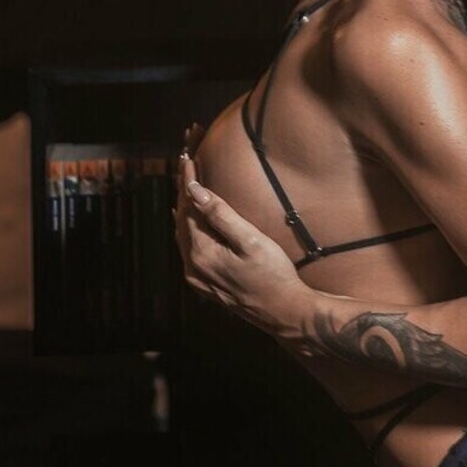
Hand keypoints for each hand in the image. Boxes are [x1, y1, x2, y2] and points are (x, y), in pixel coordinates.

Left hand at [174, 138, 308, 337]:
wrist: (284, 313)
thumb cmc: (274, 275)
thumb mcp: (250, 241)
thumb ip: (220, 215)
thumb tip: (194, 190)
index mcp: (201, 252)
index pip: (188, 205)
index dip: (188, 178)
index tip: (188, 153)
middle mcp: (192, 265)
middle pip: (182, 217)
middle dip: (184, 186)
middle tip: (185, 157)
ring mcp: (196, 276)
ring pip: (183, 232)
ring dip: (184, 205)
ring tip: (185, 180)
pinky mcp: (204, 283)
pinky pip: (187, 247)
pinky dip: (187, 227)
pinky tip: (188, 218)